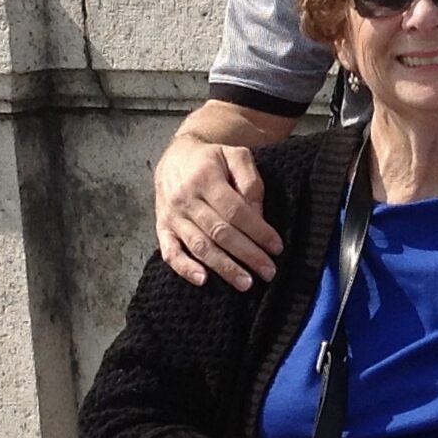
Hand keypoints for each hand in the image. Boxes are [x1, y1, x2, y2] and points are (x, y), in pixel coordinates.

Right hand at [153, 131, 281, 289]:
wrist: (175, 157)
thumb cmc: (211, 159)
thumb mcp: (236, 155)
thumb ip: (250, 181)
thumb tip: (258, 215)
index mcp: (206, 178)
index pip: (235, 211)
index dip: (257, 231)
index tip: (276, 247)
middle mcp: (186, 199)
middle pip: (219, 232)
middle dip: (247, 255)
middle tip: (269, 271)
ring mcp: (172, 216)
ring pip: (199, 246)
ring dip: (223, 267)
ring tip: (245, 282)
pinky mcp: (162, 228)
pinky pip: (170, 252)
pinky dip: (185, 268)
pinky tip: (203, 280)